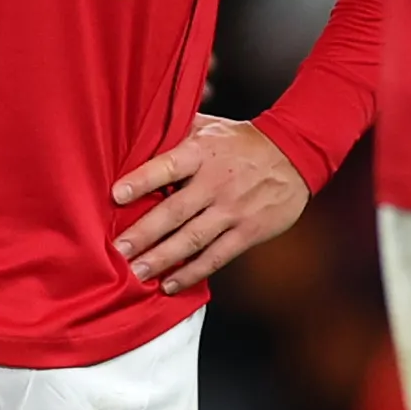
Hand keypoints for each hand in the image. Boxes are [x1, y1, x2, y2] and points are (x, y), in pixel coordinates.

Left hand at [111, 114, 310, 291]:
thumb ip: (176, 130)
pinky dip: (192, 272)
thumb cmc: (242, 142)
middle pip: (175, 211)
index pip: (168, 166)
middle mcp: (216, 182)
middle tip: (117, 251)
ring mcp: (232, 210)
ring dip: (162, 258)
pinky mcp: (248, 231)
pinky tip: (170, 283)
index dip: (142, 181)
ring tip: (136, 273)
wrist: (294, 154)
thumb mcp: (209, 125)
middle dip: (143, 233)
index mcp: (202, 153)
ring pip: (192, 239)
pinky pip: (216, 257)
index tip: (116, 195)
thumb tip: (137, 130)